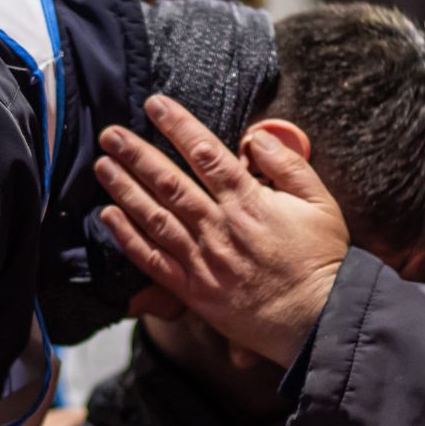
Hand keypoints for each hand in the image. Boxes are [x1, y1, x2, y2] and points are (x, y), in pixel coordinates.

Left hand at [95, 94, 348, 367]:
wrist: (317, 321)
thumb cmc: (321, 260)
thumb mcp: (320, 202)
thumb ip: (289, 165)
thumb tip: (257, 137)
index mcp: (250, 203)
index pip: (207, 154)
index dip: (178, 126)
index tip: (155, 104)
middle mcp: (220, 228)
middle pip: (170, 183)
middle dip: (137, 154)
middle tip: (111, 132)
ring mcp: (204, 260)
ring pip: (156, 217)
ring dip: (125, 189)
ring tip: (103, 165)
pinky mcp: (194, 290)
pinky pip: (153, 260)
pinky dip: (128, 238)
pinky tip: (108, 217)